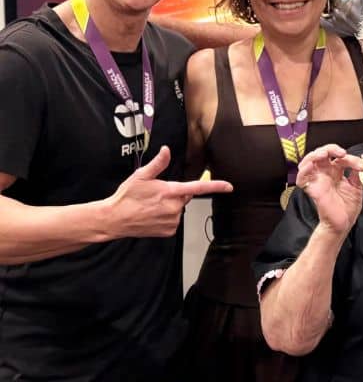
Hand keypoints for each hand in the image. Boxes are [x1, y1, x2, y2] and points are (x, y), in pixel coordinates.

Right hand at [107, 146, 232, 237]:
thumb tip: (167, 150)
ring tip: (151, 206)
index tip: (229, 186)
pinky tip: (153, 216)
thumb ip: (158, 163)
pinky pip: (174, 221)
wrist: (114, 219)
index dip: (215, 186)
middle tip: (157, 194)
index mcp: (170, 192)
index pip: (198, 187)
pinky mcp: (169, 231)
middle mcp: (174, 207)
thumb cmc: (126, 197)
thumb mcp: (141, 176)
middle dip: (176, 194)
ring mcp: (172, 221)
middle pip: (184, 197)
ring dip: (170, 206)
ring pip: (178, 209)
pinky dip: (167, 217)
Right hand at [295, 144, 362, 235]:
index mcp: (336, 172)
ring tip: (325, 154)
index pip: (340, 158)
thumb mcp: (357, 188)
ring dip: (315, 154)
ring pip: (308, 161)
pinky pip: (301, 178)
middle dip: (331, 149)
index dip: (351, 159)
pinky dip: (303, 170)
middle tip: (342, 153)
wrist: (343, 224)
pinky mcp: (312, 189)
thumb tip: (361, 163)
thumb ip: (356, 175)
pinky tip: (310, 166)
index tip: (362, 167)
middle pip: (321, 154)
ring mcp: (318, 180)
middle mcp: (326, 174)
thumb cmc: (347, 208)